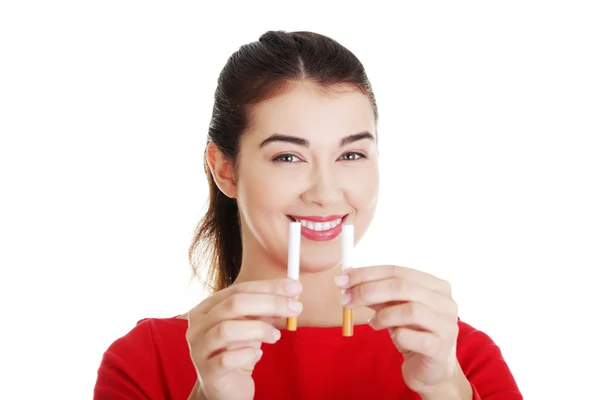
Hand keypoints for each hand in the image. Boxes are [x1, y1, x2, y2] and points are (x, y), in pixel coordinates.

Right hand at [186, 279, 302, 399]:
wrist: (226, 386)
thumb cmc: (238, 349)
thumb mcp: (252, 323)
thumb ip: (266, 306)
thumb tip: (291, 290)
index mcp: (207, 307)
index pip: (239, 289)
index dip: (268, 287)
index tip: (295, 287)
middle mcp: (198, 325)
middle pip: (234, 305)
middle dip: (269, 303)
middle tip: (295, 308)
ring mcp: (199, 348)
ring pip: (227, 330)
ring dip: (258, 329)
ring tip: (275, 336)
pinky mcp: (207, 372)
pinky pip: (227, 359)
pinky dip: (247, 354)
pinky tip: (258, 355)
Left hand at [335, 265, 468, 396]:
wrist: (432, 371)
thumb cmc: (413, 334)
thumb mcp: (394, 309)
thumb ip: (377, 294)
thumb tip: (348, 282)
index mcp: (435, 286)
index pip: (397, 271)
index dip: (367, 273)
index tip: (342, 280)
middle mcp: (445, 302)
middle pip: (402, 287)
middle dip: (367, 291)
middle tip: (345, 300)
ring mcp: (446, 324)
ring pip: (409, 310)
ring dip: (383, 315)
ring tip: (374, 324)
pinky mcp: (440, 348)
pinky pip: (409, 336)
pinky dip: (396, 335)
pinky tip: (394, 337)